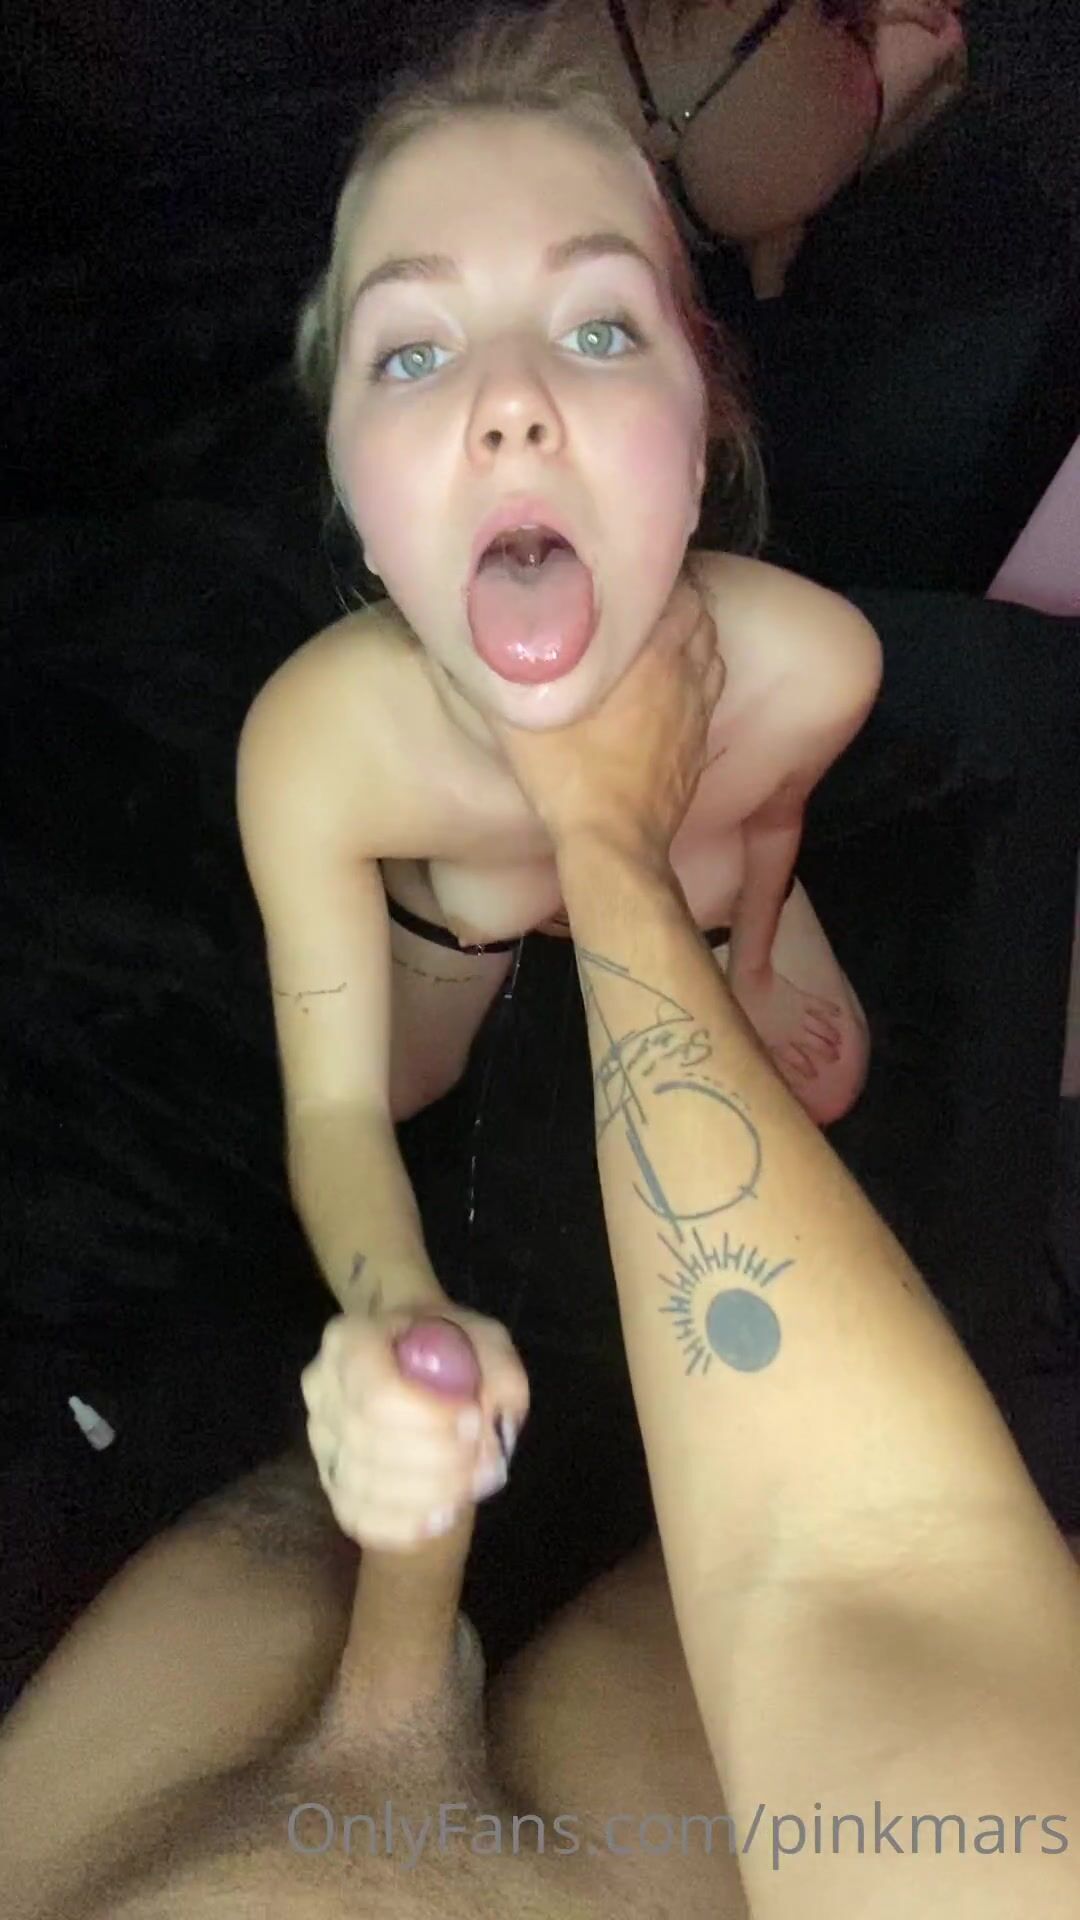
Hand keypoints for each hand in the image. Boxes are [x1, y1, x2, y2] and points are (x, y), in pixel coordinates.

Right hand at [301, 1299, 528, 1549]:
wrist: (417, 1359)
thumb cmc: (450, 1344)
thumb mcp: (486, 1339)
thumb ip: (498, 1375)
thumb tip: (490, 1428)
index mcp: (350, 1340)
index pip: (376, 1393)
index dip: (427, 1419)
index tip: (475, 1421)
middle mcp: (323, 1387)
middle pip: (369, 1443)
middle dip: (437, 1462)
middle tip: (488, 1462)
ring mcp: (320, 1436)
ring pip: (361, 1485)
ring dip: (427, 1496)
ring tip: (474, 1485)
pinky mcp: (330, 1477)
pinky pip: (356, 1516)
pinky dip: (402, 1526)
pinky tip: (442, 1516)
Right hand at [494, 573, 723, 867]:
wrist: (614, 841)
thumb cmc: (568, 775)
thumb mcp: (524, 717)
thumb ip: (512, 666)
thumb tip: (492, 626)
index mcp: (651, 656)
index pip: (678, 590)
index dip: (657, 574)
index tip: (628, 570)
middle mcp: (684, 675)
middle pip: (700, 616)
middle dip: (676, 601)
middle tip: (641, 598)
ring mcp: (697, 711)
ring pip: (711, 652)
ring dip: (692, 637)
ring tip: (659, 634)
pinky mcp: (698, 743)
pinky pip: (709, 691)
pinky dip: (698, 675)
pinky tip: (672, 684)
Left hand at [729, 965, 843, 1085]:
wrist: (749, 983)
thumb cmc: (741, 1007)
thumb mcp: (746, 1033)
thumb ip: (755, 1048)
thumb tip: (753, 1063)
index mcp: (777, 1042)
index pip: (795, 1059)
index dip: (805, 1067)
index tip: (814, 1075)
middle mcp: (792, 1031)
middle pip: (815, 1044)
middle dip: (826, 1051)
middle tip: (835, 1057)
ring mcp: (798, 1015)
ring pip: (821, 1027)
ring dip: (831, 1034)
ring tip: (839, 1040)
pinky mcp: (801, 998)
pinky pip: (819, 1005)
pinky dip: (829, 1008)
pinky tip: (838, 1012)